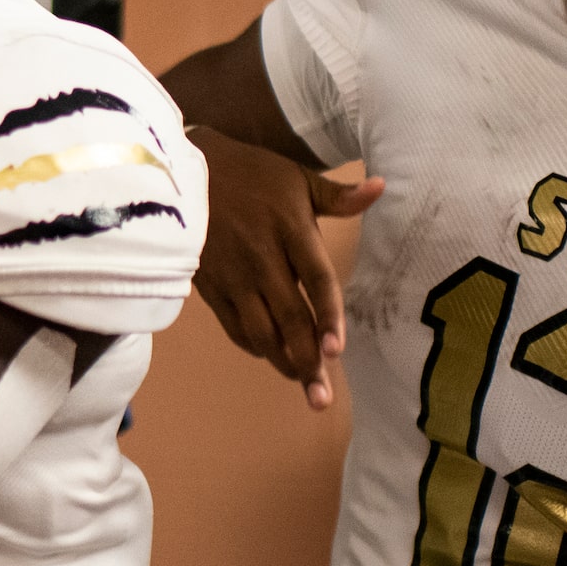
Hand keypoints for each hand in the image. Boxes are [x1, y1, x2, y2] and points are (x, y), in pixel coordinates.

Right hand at [184, 125, 381, 409]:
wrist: (185, 169)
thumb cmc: (250, 173)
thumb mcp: (297, 178)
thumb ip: (339, 195)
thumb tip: (382, 187)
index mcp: (290, 228)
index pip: (317, 279)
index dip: (327, 316)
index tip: (337, 351)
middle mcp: (262, 256)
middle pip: (289, 317)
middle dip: (307, 360)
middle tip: (322, 396)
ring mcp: (233, 274)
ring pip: (259, 329)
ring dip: (280, 360)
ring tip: (301, 381)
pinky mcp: (209, 284)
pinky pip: (233, 324)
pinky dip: (252, 345)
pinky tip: (269, 354)